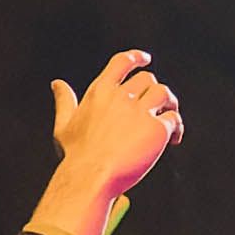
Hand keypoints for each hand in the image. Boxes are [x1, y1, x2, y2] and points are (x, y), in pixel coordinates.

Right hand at [49, 53, 185, 204]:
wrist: (91, 176)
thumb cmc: (76, 155)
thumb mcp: (64, 124)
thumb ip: (64, 102)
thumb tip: (57, 84)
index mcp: (100, 91)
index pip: (122, 62)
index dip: (136, 57)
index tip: (145, 59)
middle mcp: (121, 97)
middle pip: (147, 79)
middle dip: (154, 90)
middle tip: (159, 105)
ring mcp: (140, 112)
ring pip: (164, 94)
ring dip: (170, 103)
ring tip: (170, 116)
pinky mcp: (157, 129)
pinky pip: (173, 119)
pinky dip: (177, 127)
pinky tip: (173, 139)